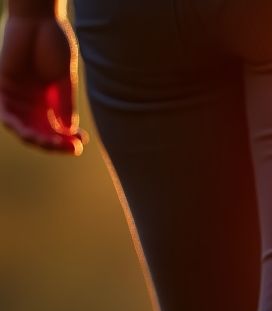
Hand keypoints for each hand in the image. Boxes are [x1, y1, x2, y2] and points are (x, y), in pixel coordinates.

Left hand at [0, 10, 84, 154]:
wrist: (38, 19)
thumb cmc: (54, 44)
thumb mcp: (64, 80)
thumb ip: (65, 105)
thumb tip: (70, 131)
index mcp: (47, 103)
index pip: (55, 130)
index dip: (67, 140)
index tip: (81, 142)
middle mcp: (30, 102)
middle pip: (39, 133)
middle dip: (55, 144)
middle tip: (70, 147)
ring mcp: (16, 95)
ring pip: (22, 128)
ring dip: (37, 140)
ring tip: (52, 144)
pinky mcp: (2, 86)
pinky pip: (4, 113)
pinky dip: (14, 124)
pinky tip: (29, 134)